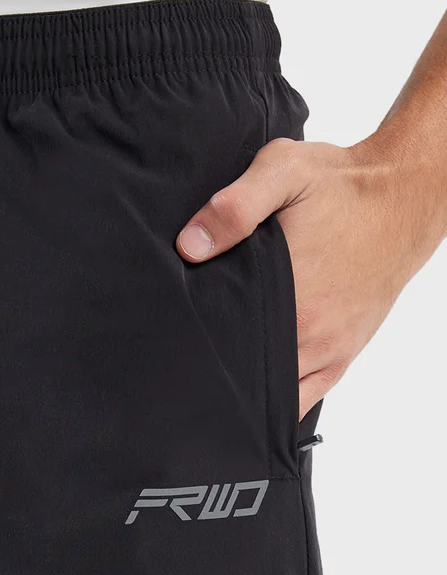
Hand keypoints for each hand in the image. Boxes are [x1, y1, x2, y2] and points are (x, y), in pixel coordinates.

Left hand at [175, 136, 445, 419]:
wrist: (402, 198)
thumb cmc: (343, 187)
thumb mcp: (284, 172)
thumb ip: (235, 205)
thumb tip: (191, 245)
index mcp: (287, 298)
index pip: (224, 347)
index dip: (194, 351)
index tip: (172, 346)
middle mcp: (308, 334)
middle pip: (245, 377)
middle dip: (214, 373)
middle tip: (185, 361)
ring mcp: (327, 351)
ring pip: (273, 395)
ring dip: (244, 390)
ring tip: (215, 375)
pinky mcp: (341, 355)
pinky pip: (303, 399)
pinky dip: (278, 402)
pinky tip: (253, 391)